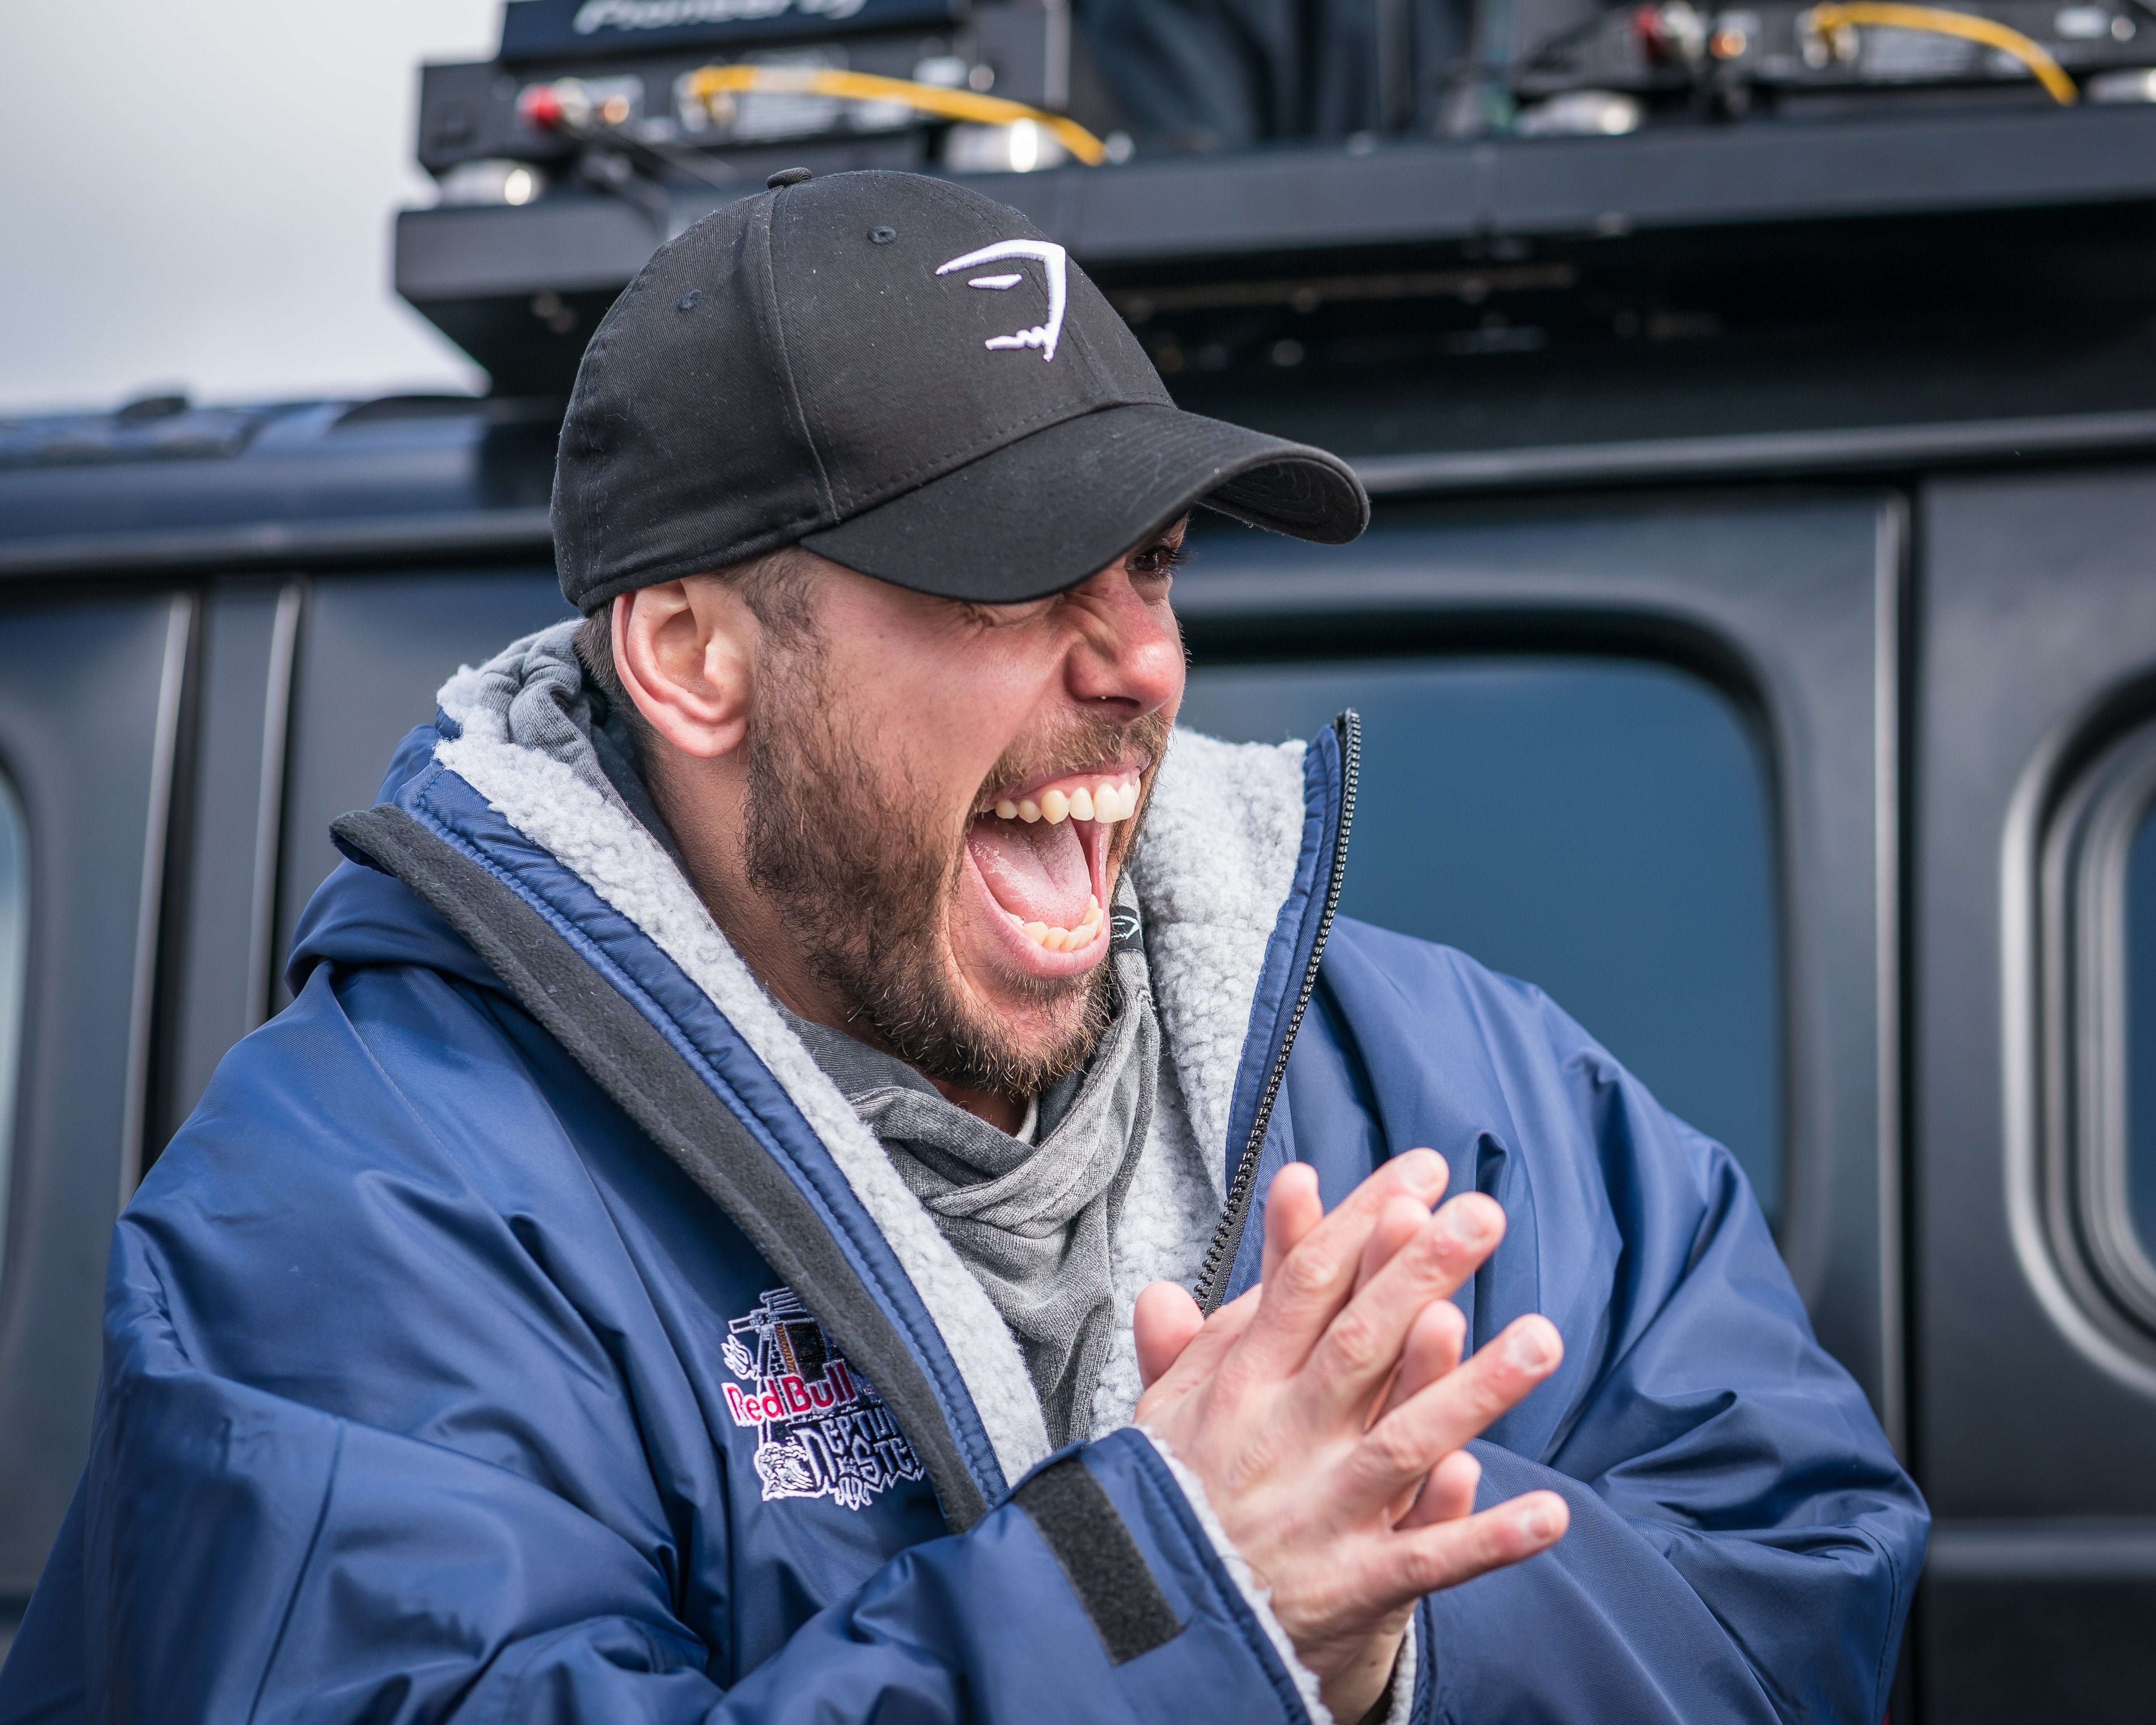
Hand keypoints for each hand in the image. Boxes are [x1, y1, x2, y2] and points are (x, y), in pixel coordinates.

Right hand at [1133, 1155, 1567, 1720]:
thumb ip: (1184, 1350)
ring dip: (1476, 1391)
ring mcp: (1319, 1511)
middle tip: (1482, 1214)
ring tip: (1542, 1338)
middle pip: (1360, 1344)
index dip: (1361, 1224)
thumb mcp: (1166, 1418)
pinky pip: (1427, 1559)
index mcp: (1241, 1388)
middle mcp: (1281, 1439)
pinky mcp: (1351, 1585)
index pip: (1305, 1287)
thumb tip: (1164, 1289)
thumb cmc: (1179, 1503)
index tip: (1418, 1174)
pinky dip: (1487, 1538)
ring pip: (1404, 1442)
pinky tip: (1550, 1512)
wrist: (1159, 1629)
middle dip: (1421, 1274)